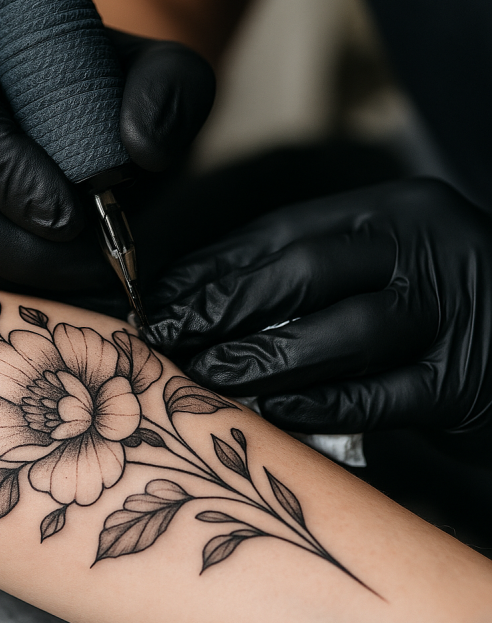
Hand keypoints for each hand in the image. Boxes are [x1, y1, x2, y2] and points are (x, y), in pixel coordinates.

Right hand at [0, 12, 213, 297]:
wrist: (99, 125)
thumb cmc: (120, 92)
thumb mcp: (165, 72)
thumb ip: (170, 91)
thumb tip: (142, 149)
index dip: (2, 171)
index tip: (72, 216)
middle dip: (14, 244)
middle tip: (89, 259)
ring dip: (15, 275)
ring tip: (86, 270)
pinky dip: (6, 289)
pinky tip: (61, 279)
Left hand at [146, 178, 491, 435]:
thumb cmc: (442, 313)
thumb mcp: (388, 269)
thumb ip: (319, 277)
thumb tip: (208, 298)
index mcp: (400, 212)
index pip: (288, 229)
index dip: (216, 262)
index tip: (162, 291)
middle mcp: (430, 249)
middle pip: (306, 270)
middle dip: (224, 304)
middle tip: (166, 334)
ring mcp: (452, 315)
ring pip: (339, 332)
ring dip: (259, 358)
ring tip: (203, 375)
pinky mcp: (463, 384)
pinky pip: (374, 396)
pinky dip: (314, 403)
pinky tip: (267, 409)